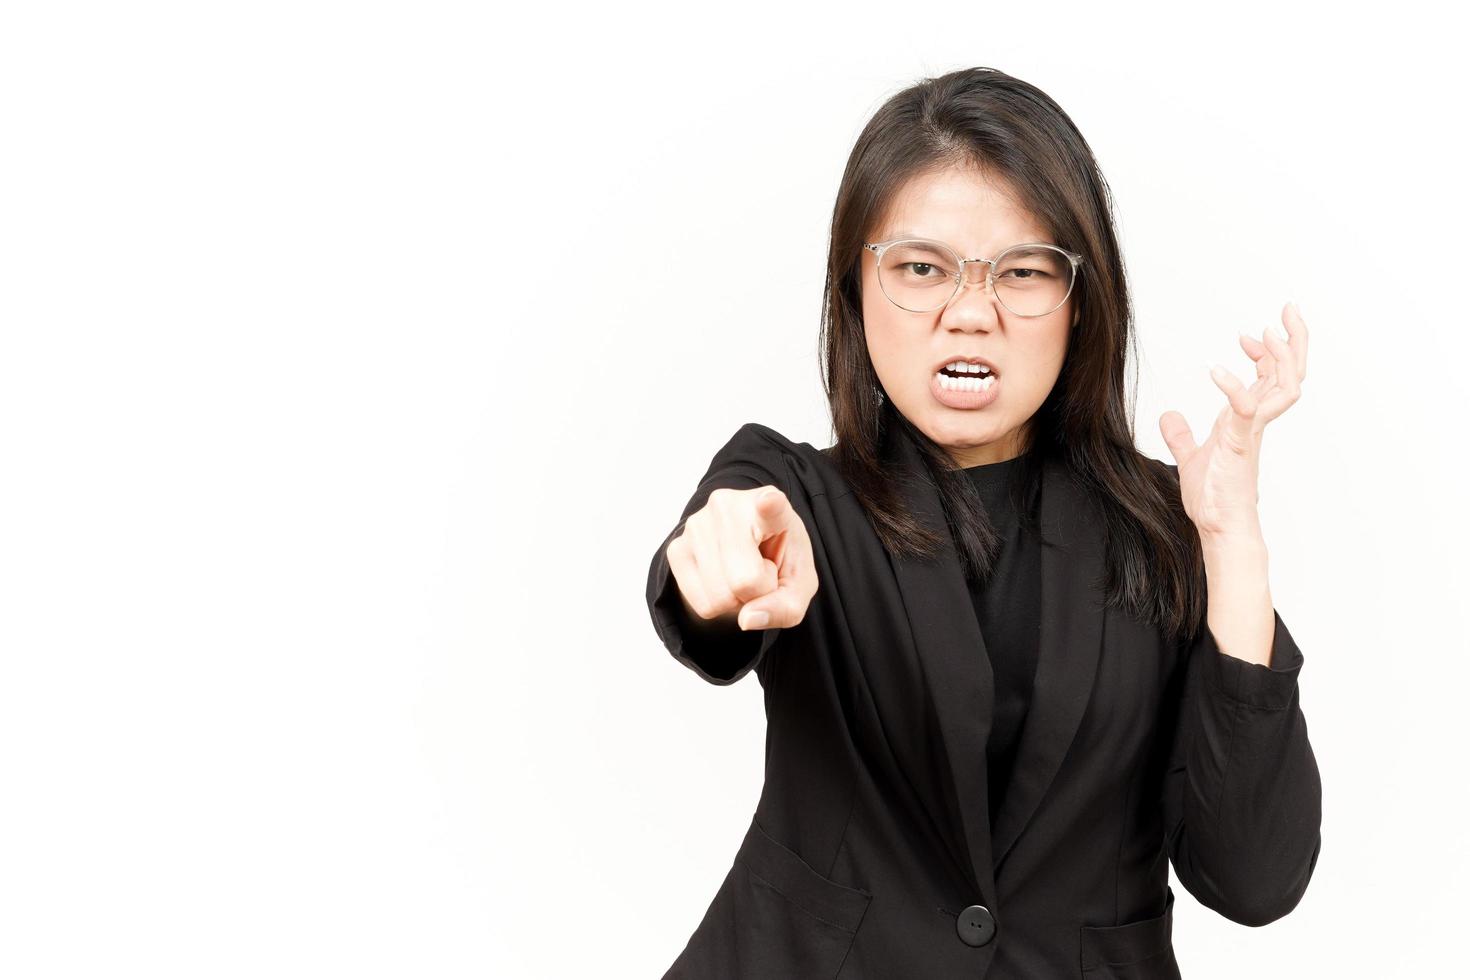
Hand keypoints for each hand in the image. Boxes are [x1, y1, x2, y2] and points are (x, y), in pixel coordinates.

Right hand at [666, 486, 818, 631]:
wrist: (749, 550)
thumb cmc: (780, 559)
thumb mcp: (799, 584)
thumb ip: (786, 606)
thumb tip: (747, 619)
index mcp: (772, 506)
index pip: (770, 505)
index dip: (769, 506)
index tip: (770, 502)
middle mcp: (729, 506)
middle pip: (746, 581)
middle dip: (758, 592)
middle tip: (761, 570)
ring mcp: (697, 525)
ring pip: (720, 597)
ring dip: (736, 599)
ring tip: (743, 571)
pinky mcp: (676, 548)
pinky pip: (701, 605)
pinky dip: (717, 604)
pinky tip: (724, 577)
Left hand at [1159, 301, 1309, 540]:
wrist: (1219, 529)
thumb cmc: (1214, 499)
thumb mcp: (1191, 459)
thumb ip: (1182, 436)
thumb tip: (1169, 416)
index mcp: (1247, 421)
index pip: (1269, 378)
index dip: (1265, 353)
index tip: (1248, 336)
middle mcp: (1256, 422)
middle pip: (1289, 373)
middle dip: (1294, 340)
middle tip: (1289, 309)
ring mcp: (1251, 432)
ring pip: (1284, 387)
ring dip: (1278, 356)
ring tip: (1267, 330)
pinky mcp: (1240, 446)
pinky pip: (1244, 411)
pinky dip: (1233, 388)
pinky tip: (1216, 370)